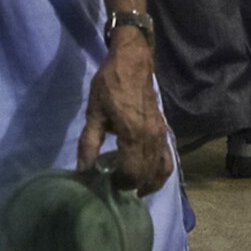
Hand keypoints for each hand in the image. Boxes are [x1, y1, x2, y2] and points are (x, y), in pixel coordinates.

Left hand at [78, 33, 174, 194]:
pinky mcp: (163, 130)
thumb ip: (89, 143)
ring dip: (148, 182)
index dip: (119, 183)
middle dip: (131, 185)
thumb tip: (83, 170)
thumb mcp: (94, 113)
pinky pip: (168, 158)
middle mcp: (151, 138)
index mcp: (133, 135)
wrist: (132, 62)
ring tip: (133, 188)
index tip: (106, 183)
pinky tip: (150, 176)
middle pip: (146, 174)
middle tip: (115, 186)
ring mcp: (160, 135)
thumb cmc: (110, 85)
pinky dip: (161, 172)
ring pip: (160, 169)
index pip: (131, 173)